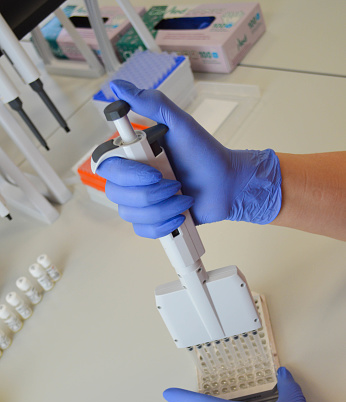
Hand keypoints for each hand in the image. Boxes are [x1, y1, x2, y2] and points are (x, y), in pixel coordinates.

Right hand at [95, 80, 281, 237]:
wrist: (228, 184)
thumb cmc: (206, 153)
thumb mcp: (181, 124)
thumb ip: (152, 104)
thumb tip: (118, 85)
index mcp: (134, 157)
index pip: (107, 168)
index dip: (126, 174)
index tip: (154, 171)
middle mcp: (133, 180)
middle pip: (116, 194)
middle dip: (151, 193)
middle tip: (176, 184)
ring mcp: (142, 202)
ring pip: (131, 214)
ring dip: (163, 208)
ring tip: (184, 199)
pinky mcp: (153, 221)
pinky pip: (143, 230)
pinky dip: (164, 225)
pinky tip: (180, 215)